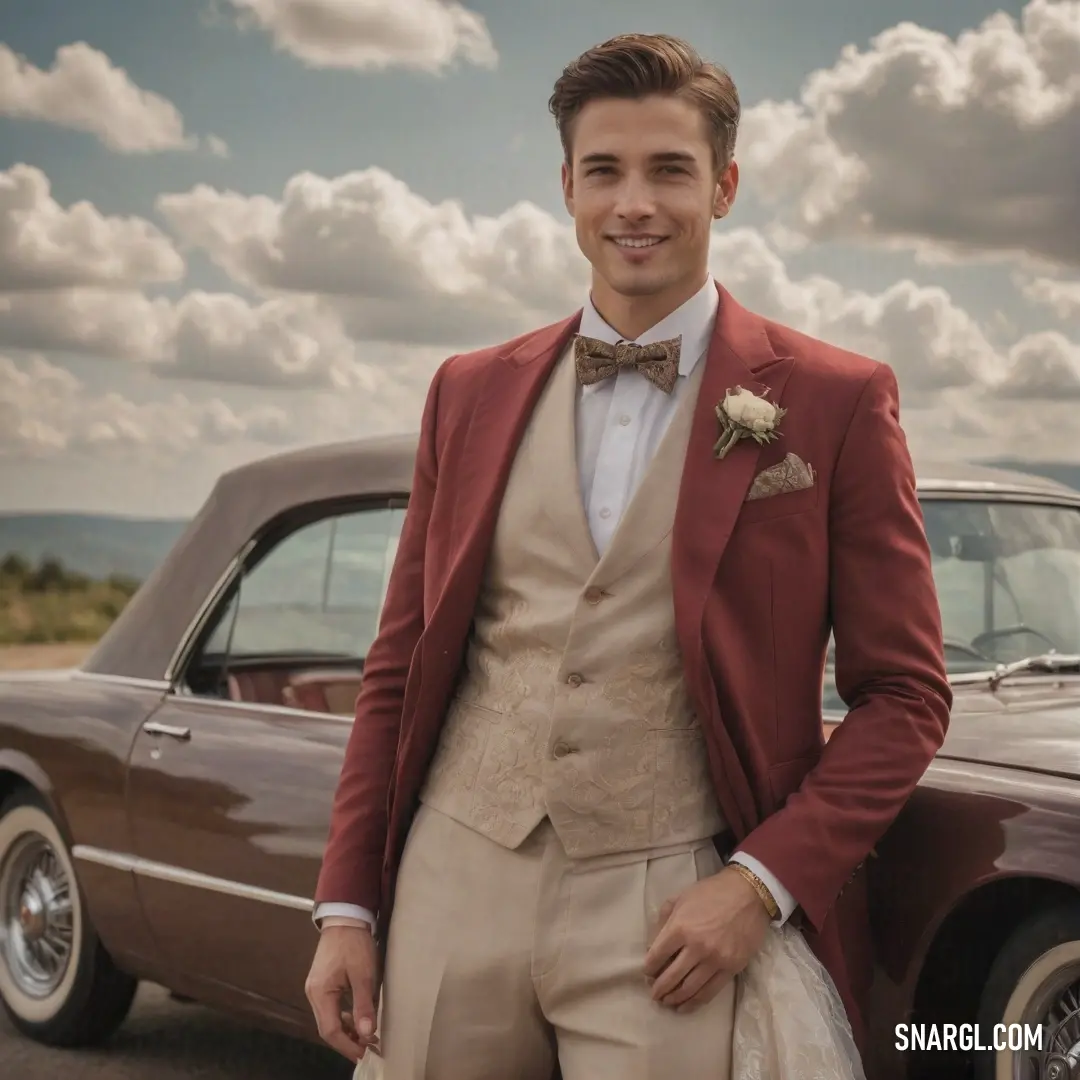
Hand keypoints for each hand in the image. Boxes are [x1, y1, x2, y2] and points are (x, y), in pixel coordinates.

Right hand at [305, 922, 380, 1061]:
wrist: (345, 917)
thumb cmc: (355, 943)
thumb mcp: (363, 974)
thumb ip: (364, 1005)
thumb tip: (366, 1033)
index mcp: (321, 992)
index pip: (331, 1030)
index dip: (348, 1045)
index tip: (365, 1053)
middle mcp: (314, 993)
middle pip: (327, 1028)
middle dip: (348, 1041)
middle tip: (368, 1048)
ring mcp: (316, 988)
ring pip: (329, 1019)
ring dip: (347, 1030)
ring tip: (367, 1037)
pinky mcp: (322, 983)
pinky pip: (331, 1008)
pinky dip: (344, 1017)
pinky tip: (358, 1019)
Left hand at [643, 865, 771, 1012]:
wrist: (749, 894)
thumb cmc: (711, 893)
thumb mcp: (680, 898)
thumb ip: (663, 921)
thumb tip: (653, 947)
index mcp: (680, 927)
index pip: (657, 956)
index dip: (648, 968)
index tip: (647, 973)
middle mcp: (696, 947)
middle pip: (671, 976)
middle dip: (658, 988)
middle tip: (653, 994)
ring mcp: (715, 960)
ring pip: (689, 989)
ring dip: (674, 998)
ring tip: (666, 1002)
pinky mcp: (731, 968)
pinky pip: (710, 992)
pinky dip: (694, 1003)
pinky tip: (685, 1007)